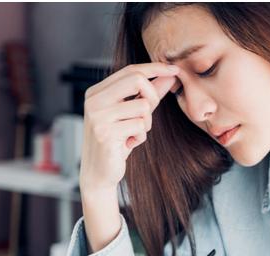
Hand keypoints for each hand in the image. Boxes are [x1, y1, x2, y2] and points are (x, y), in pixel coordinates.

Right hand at [80, 62, 180, 193]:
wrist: (99, 173)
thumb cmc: (116, 142)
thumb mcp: (133, 114)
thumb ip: (149, 94)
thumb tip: (170, 75)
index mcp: (97, 92)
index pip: (130, 70)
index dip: (155, 69)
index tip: (174, 70)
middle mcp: (94, 101)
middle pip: (136, 80)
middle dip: (152, 96)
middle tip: (148, 113)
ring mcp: (98, 116)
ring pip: (142, 106)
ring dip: (145, 123)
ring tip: (132, 134)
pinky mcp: (106, 133)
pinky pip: (140, 126)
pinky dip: (140, 137)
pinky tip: (128, 144)